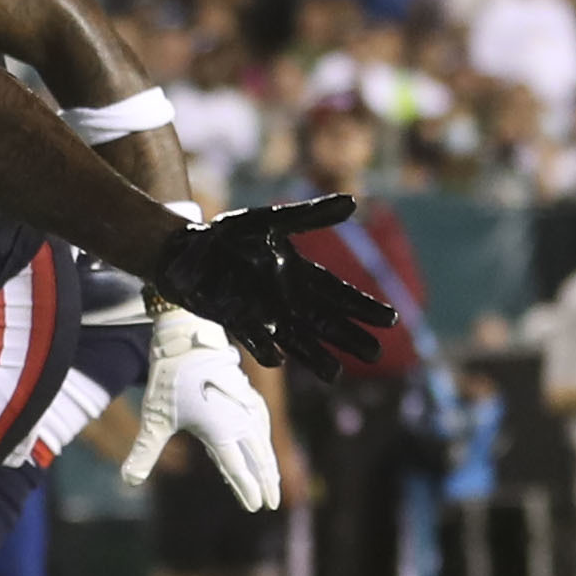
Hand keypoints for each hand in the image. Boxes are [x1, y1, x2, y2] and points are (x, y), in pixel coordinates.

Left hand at [120, 309, 282, 509]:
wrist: (186, 337)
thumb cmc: (170, 379)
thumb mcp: (154, 419)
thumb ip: (144, 453)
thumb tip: (128, 482)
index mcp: (221, 430)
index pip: (238, 468)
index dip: (248, 490)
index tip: (257, 507)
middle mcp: (238, 420)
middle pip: (259, 457)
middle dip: (266, 481)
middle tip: (274, 503)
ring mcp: (245, 405)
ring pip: (263, 439)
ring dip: (268, 461)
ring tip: (272, 479)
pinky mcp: (245, 392)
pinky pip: (261, 421)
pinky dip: (265, 437)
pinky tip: (263, 440)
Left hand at [141, 195, 396, 383]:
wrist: (183, 252)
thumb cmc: (227, 234)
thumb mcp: (271, 221)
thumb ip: (310, 216)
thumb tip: (353, 201)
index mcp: (298, 274)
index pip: (339, 294)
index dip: (363, 307)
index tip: (391, 320)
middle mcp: (287, 298)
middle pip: (326, 322)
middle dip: (349, 337)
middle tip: (374, 353)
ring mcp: (265, 314)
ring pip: (298, 340)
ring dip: (315, 357)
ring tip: (336, 374)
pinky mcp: (239, 323)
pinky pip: (257, 341)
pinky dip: (267, 349)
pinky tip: (278, 359)